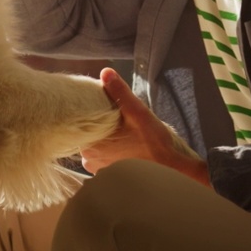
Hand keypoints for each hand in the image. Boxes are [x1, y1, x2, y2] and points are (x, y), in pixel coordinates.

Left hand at [81, 68, 210, 186]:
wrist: (169, 171)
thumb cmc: (153, 144)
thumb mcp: (137, 113)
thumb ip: (120, 92)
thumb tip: (105, 72)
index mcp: (90, 144)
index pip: (82, 123)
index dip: (93, 115)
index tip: (105, 110)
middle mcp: (89, 160)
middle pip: (88, 135)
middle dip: (101, 128)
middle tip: (119, 123)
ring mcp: (98, 171)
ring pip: (96, 148)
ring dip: (106, 142)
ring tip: (123, 135)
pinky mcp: (109, 178)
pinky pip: (103, 161)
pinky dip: (111, 155)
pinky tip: (124, 150)